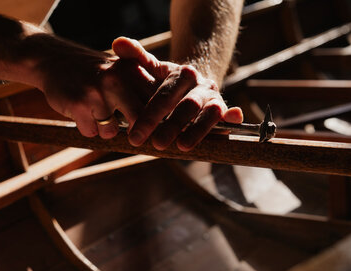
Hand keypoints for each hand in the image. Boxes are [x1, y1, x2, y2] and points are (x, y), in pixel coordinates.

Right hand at [29, 34, 154, 138]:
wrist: (54, 60)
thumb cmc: (96, 73)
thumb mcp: (123, 72)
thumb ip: (145, 91)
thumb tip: (167, 125)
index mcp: (134, 71)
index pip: (157, 103)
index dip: (158, 120)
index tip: (156, 130)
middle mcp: (118, 80)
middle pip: (140, 120)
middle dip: (137, 132)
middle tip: (132, 135)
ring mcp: (97, 92)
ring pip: (112, 131)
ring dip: (105, 129)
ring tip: (96, 113)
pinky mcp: (78, 104)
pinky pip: (91, 132)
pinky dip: (87, 128)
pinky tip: (81, 112)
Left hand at [112, 37, 242, 150]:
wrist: (193, 83)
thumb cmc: (166, 83)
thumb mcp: (153, 70)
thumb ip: (136, 58)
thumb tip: (118, 43)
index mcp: (182, 75)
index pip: (164, 96)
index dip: (149, 117)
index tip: (134, 136)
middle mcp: (200, 84)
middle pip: (186, 106)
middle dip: (171, 126)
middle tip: (156, 144)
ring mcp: (213, 98)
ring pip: (209, 114)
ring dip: (197, 130)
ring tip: (183, 147)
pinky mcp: (224, 110)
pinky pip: (229, 115)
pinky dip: (232, 118)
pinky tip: (232, 122)